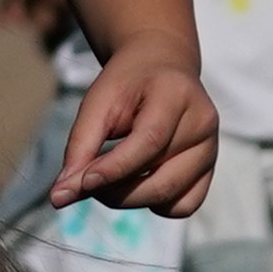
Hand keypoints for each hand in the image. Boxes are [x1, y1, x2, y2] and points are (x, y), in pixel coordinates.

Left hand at [58, 38, 217, 218]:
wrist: (160, 66)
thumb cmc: (126, 84)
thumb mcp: (97, 103)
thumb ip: (79, 148)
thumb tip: (60, 197)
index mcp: (177, 94)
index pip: (149, 142)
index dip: (115, 169)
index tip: (82, 184)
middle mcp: (203, 123)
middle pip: (161, 179)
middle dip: (117, 192)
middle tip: (85, 184)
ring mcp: (211, 149)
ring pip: (171, 197)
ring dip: (131, 198)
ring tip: (108, 180)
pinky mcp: (211, 169)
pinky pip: (184, 205)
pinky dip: (156, 204)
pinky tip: (139, 182)